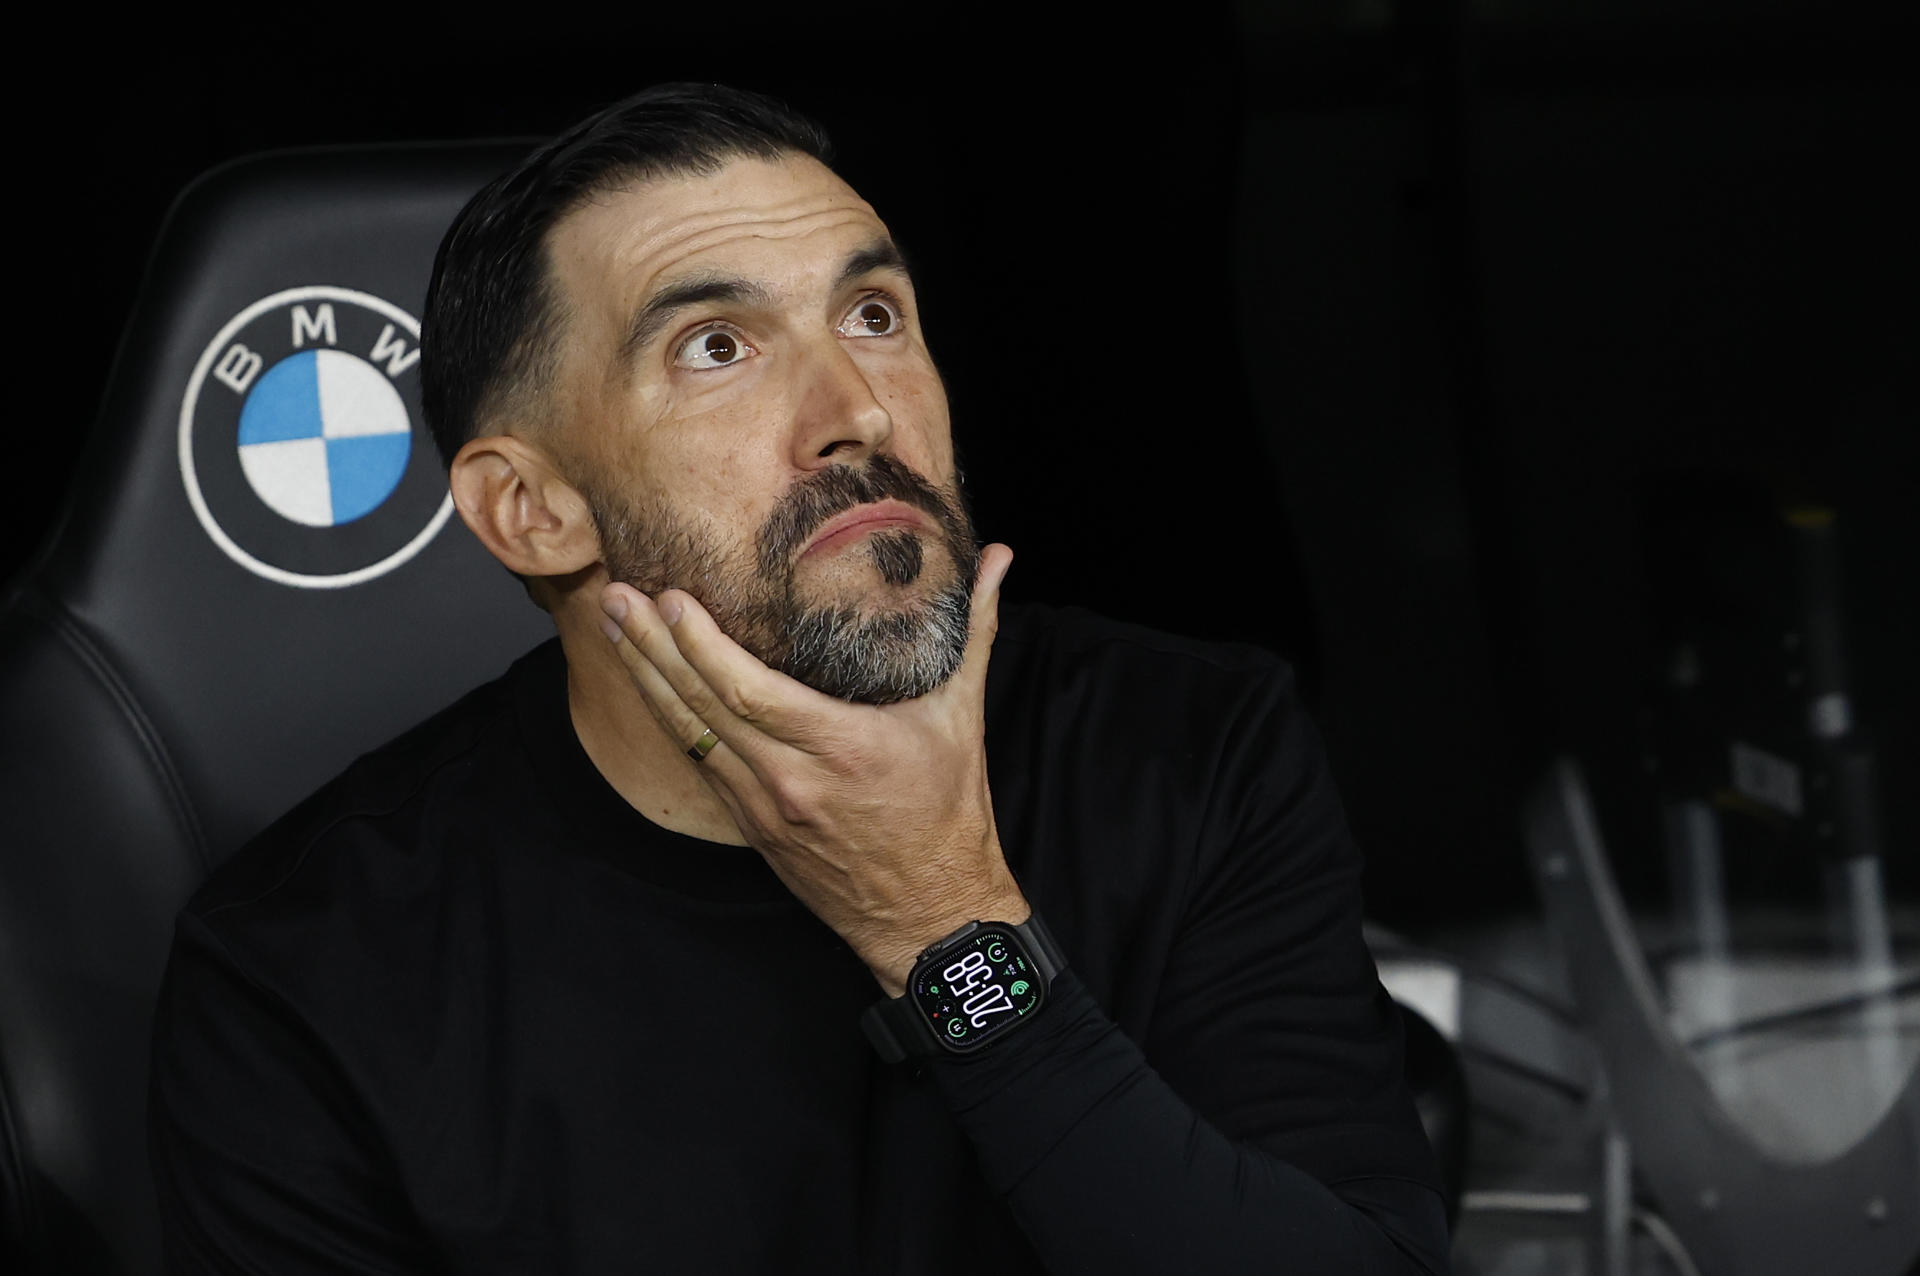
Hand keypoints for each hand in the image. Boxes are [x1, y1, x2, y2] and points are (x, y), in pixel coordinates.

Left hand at [597, 544, 1025, 994]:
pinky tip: (649, 685)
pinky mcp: (752, 827)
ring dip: (647, 678)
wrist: (930, 915)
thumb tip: (999, 560)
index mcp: (841, 747)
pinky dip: (671, 720)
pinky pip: (700, 764)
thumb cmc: (950, 816)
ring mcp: (763, 808)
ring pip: (687, 735)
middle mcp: (790, 779)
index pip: (748, 690)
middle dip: (652, 647)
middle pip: (701, 706)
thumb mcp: (963, 718)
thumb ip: (976, 631)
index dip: (701, 644)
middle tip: (616, 596)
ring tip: (616, 628)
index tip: (672, 599)